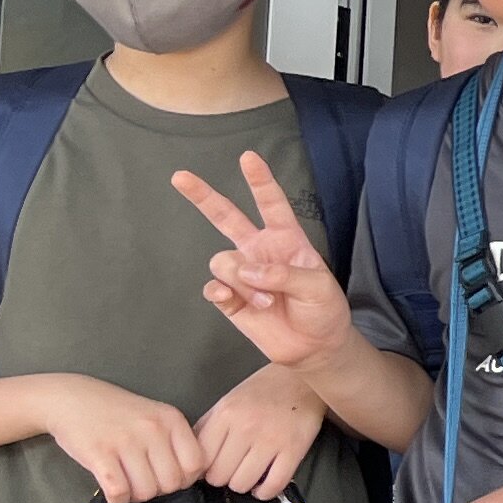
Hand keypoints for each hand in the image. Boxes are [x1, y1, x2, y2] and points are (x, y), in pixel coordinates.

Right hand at [43, 375, 207, 502]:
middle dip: (159, 490)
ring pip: (146, 491)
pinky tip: (113, 488)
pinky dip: (118, 498)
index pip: (196, 464)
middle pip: (172, 483)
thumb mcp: (155, 417)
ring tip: (127, 484)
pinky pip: (119, 492)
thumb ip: (174, 441)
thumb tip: (192, 478)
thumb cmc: (118, 413)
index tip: (168, 477)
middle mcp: (152, 429)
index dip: (185, 479)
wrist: (72, 399)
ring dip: (136, 496)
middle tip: (144, 482)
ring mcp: (125, 441)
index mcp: (171, 419)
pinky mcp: (99, 454)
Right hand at [173, 153, 354, 372]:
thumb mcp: (318, 287)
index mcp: (286, 239)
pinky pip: (213, 287)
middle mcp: (259, 250)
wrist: (315, 346)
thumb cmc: (323, 309)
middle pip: (225, 217)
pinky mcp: (230, 298)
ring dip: (243, 281)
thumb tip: (246, 269)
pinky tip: (234, 300)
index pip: (271, 203)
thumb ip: (285, 274)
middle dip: (203, 196)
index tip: (248, 157)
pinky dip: (222, 293)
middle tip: (179, 176)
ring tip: (269, 301)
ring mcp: (242, 273)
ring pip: (222, 260)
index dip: (260, 180)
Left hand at [194, 365, 323, 499]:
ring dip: (244, 485)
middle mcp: (246, 428)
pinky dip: (265, 492)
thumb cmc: (261, 392)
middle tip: (232, 471)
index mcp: (226, 415)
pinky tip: (264, 487)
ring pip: (243, 483)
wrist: (302, 379)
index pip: (201, 459)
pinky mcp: (295, 449)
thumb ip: (207, 427)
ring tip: (248, 475)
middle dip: (223, 478)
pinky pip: (273, 485)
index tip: (213, 467)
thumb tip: (191, 458)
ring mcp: (271, 440)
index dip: (204, 469)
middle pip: (220, 476)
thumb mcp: (227, 402)